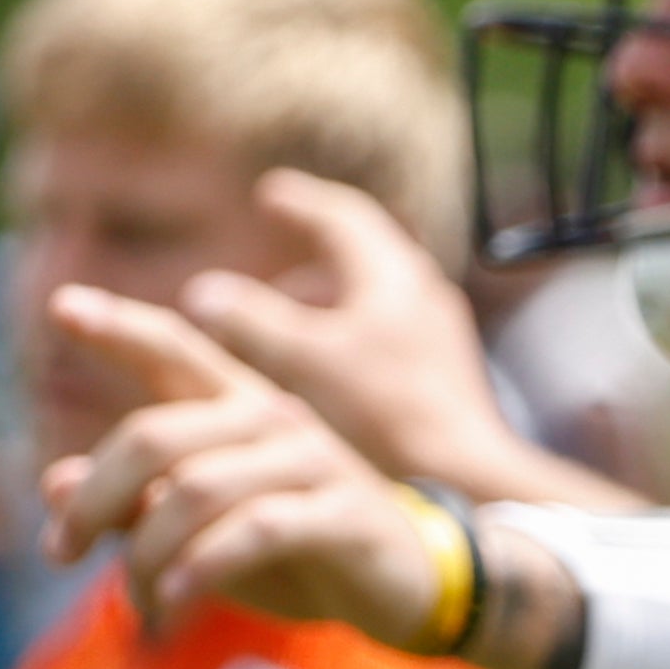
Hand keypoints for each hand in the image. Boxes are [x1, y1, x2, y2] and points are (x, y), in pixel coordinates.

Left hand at [37, 287, 445, 644]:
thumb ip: (136, 503)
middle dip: (95, 497)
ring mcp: (313, 463)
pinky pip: (252, 532)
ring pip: (193, 490)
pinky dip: (198, 571)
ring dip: (144, 555)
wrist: (410, 586)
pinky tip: (174, 607)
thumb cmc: (301, 553)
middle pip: (154, 436)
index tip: (60, 306)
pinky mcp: (341, 515)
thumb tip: (52, 484)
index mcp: (242, 407)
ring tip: (138, 604)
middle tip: (60, 551)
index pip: (175, 351)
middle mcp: (275, 420)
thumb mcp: (206, 530)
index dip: (119, 327)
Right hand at [183, 170, 640, 511]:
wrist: (467, 476)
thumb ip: (252, 321)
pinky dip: (347, 330)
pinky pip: (384, 333)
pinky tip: (323, 361)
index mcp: (393, 276)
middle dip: (321, 237)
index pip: (346, 218)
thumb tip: (202, 292)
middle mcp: (422, 296)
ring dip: (332, 289)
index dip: (303, 202)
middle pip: (367, 250)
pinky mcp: (437, 375)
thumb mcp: (305, 360)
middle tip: (286, 226)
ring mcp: (435, 336)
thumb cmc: (387, 415)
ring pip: (375, 294)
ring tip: (292, 298)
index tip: (270, 192)